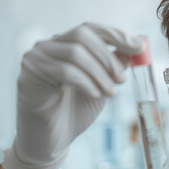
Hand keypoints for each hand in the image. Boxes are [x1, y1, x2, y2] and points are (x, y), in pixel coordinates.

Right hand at [2, 22, 144, 168]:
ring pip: (75, 53)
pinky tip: (96, 95)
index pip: (91, 28)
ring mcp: (36, 58)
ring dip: (100, 73)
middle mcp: (48, 46)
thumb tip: (135, 47)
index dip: (116, 35)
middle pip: (82, 35)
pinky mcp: (29, 75)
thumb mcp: (102, 85)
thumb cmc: (75, 111)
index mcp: (66, 44)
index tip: (139, 47)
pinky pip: (64, 71)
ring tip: (111, 93)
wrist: (52, 140)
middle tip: (122, 79)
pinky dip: (87, 82)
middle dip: (108, 57)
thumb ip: (114, 66)